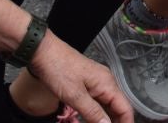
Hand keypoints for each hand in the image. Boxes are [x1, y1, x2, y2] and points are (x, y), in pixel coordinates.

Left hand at [16, 37, 134, 122]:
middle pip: (118, 107)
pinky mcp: (87, 83)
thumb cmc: (58, 70)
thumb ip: (93, 112)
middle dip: (117, 121)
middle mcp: (106, 82)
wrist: (42, 51)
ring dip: (107, 118)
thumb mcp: (75, 95)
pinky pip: (98, 100)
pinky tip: (93, 120)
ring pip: (108, 105)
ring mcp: (96, 82)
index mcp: (107, 83)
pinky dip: (98, 112)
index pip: (125, 108)